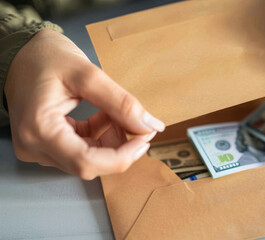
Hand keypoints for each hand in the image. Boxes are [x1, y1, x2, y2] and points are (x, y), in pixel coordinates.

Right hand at [4, 29, 164, 179]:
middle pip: (88, 164)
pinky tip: (105, 116)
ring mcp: (37, 147)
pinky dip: (99, 135)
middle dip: (119, 147)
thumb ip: (121, 103)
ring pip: (87, 158)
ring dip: (110, 140)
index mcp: (39, 129)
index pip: (86, 162)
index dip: (122, 156)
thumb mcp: (88, 74)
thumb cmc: (46, 57)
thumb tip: (150, 126)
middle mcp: (34, 145)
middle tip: (138, 124)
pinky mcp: (45, 144)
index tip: (145, 139)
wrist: (21, 52)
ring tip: (117, 114)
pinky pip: (80, 149)